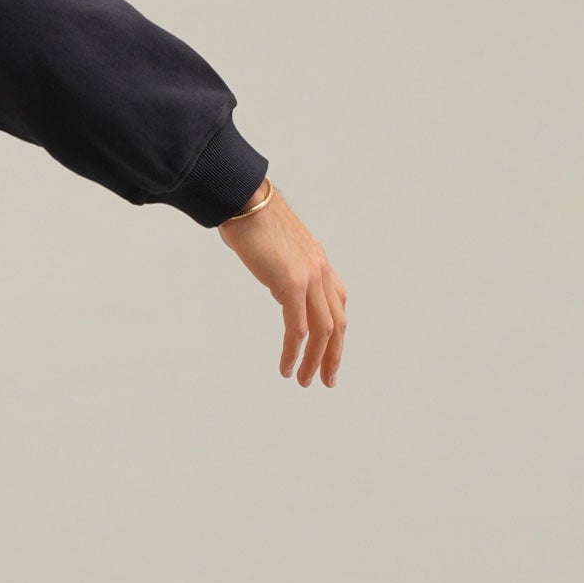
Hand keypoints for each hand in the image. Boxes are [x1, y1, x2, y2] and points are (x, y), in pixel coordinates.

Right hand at [218, 184, 346, 386]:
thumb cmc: (251, 218)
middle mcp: (321, 271)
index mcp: (319, 262)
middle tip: (326, 380)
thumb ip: (281, 264)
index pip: (337, 304)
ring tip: (303, 381)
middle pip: (338, 323)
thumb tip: (273, 274)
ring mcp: (309, 278)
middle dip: (333, 355)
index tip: (329, 353)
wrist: (245, 201)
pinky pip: (298, 328)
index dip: (337, 332)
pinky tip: (286, 367)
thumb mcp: (275, 246)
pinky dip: (293, 352)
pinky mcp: (291, 284)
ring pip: (323, 331)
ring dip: (315, 361)